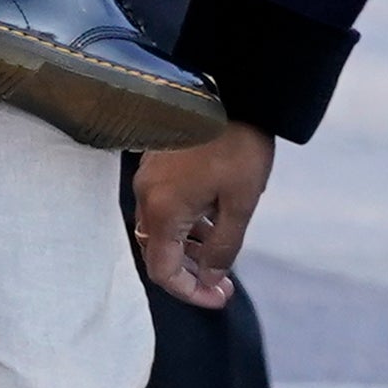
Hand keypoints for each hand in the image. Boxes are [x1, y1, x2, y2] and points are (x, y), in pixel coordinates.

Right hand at [132, 123, 274, 308]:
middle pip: (158, 252)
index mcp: (163, 209)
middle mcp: (146, 195)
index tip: (219, 297)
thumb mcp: (241, 203)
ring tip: (221, 255)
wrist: (235, 90)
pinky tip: (213, 223)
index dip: (190, 292)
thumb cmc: (240, 145)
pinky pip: (165, 206)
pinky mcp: (157, 163)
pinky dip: (185, 224)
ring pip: (161, 229)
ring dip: (187, 248)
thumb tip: (210, 277)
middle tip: (222, 283)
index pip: (163, 271)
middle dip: (189, 273)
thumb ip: (223, 246)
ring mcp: (148, 177)